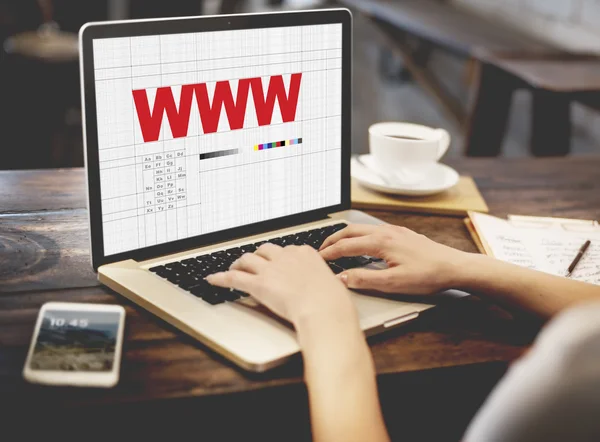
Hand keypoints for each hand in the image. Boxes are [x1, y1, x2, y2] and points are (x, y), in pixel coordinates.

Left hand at [207, 244, 357, 327]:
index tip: (277, 261)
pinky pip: (234, 278)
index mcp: (305, 253)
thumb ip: (322, 281)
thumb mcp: (332, 284)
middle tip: (254, 262)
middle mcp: (286, 257)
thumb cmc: (332, 301)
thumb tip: (324, 288)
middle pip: (265, 250)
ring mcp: (271, 269)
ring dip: (239, 263)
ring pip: (248, 259)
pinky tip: (213, 279)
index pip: (287, 249)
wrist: (323, 308)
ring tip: (234, 267)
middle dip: (258, 255)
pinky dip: (221, 278)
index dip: (279, 257)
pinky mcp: (258, 284)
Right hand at [320, 224, 471, 294]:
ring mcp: (395, 231)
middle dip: (333, 239)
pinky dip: (359, 235)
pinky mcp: (402, 234)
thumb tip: (341, 277)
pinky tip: (362, 244)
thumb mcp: (393, 283)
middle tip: (320, 250)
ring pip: (362, 228)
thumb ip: (364, 279)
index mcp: (381, 242)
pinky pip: (373, 230)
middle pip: (350, 231)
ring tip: (336, 245)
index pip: (346, 246)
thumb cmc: (427, 275)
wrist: (454, 267)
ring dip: (346, 236)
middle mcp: (386, 232)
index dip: (329, 253)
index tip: (318, 259)